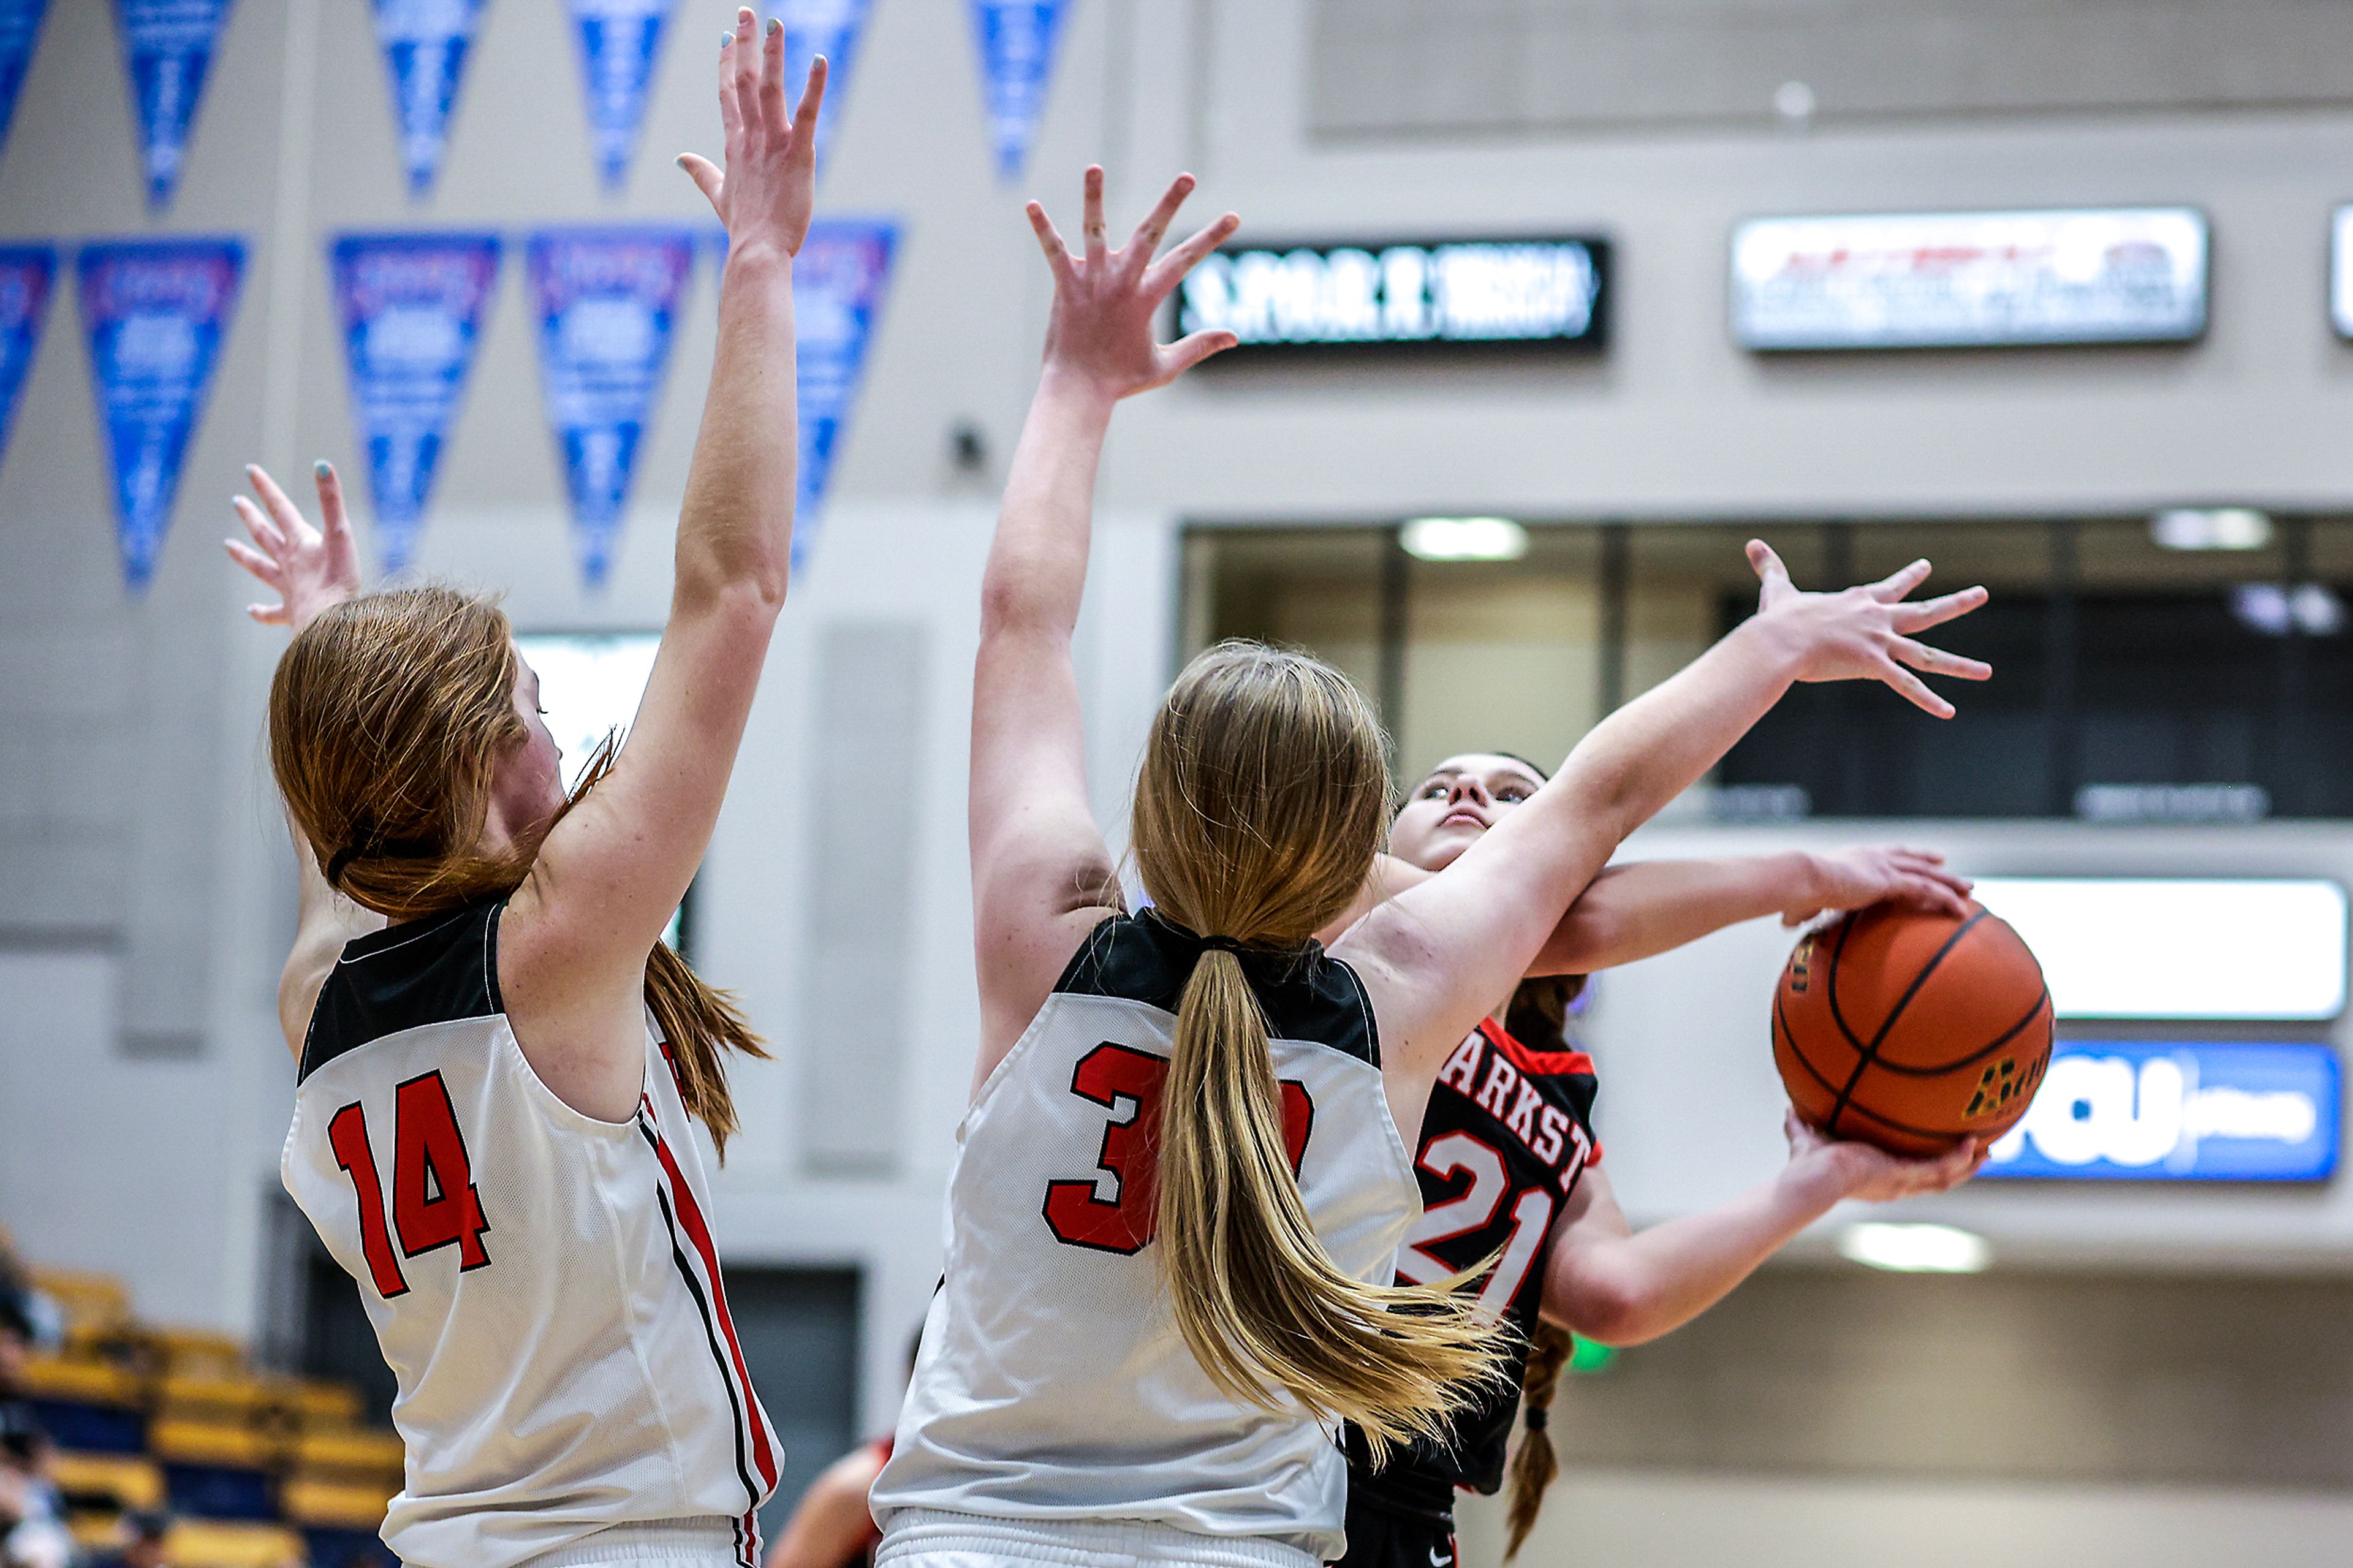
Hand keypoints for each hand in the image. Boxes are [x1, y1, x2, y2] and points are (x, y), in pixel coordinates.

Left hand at [225, 461, 360, 630]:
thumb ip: (332, 500)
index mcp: (300, 543)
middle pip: (265, 535)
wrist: (330, 621)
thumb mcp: (340, 535)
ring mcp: (287, 588)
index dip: (267, 488)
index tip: (251, 470)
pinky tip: (251, 611)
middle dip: (252, 516)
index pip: (280, 509)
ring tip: (228, 546)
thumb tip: (321, 464)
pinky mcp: (292, 613)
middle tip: (237, 501)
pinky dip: (261, 613)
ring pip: (260, 569)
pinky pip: (272, 614)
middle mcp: (288, 563)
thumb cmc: (339, 579)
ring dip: (245, 556)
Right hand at [678, 9, 824, 258]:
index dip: (726, 63)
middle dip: (745, 45)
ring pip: (769, 89)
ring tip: (774, 23)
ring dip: (772, 54)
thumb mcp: (718, 195)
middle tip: (748, 12)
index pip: (727, 95)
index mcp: (735, 145)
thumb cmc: (744, 229)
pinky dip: (813, 86)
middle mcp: (750, 138)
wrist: (756, 252)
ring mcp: (773, 144)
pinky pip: (807, 114)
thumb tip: (681, 158)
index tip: (727, 36)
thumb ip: (701, 173)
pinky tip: (820, 60)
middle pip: (743, 81)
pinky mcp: (798, 154)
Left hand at [1025, 166, 1240, 400]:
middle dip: (1171, 203)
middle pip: (1150, 233)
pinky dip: (1043, 228)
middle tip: (1188, 177)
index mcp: (1148, 298)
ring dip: (1095, 197)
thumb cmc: (1120, 381)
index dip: (1212, 238)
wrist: (1078, 391)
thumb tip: (1233, 337)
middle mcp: (1122, 282)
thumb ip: (1198, 346)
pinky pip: (1053, 251)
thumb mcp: (1166, 367)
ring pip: (1095, 230)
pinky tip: (1032, 205)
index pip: (1186, 260)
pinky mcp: (1066, 286)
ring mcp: (1092, 281)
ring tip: (1095, 167)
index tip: (1233, 217)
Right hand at [1745, 541, 1990, 717]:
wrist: (1779, 639)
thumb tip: (1751, 543)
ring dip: (1960, 665)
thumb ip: (1770, 568)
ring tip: (1987, 672)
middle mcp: (1877, 618)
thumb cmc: (1779, 618)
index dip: (1909, 576)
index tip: (1926, 567)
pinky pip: (1905, 685)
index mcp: (1859, 601)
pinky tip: (1948, 712)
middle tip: (1981, 594)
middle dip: (1957, 603)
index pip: (1891, 587)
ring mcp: (1879, 642)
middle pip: (1925, 612)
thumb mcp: (1778, 589)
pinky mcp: (1873, 664)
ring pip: (1928, 655)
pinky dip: (1927, 700)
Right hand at [1780, 846, 1971, 926]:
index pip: (1885, 853)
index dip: (1902, 855)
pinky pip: (1926, 890)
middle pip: (1911, 858)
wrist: (1803, 878)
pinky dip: (1945, 899)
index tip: (1915, 856)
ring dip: (1949, 881)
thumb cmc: (1796, 889)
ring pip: (1926, 874)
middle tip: (1947, 865)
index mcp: (1854, 856)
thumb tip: (1786, 922)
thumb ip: (1800, 910)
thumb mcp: (1801, 899)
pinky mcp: (1890, 881)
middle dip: (1931, 862)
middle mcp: (1873, 856)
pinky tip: (1960, 908)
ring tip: (1969, 888)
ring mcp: (1884, 867)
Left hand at [1784, 1108, 1986, 1202]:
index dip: (1929, 1167)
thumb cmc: (1806, 1166)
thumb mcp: (1808, 1139)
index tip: (1940, 1153)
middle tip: (1979, 1153)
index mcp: (1880, 1178)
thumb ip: (1800, 1125)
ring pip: (1947, 1178)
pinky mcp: (1906, 1176)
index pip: (1911, 1175)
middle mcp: (1895, 1184)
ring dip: (1967, 1165)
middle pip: (1938, 1180)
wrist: (1813, 1178)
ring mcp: (1903, 1183)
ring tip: (1987, 1150)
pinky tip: (1971, 1143)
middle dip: (1959, 1168)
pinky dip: (1958, 1158)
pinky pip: (1941, 1169)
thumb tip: (1788, 1108)